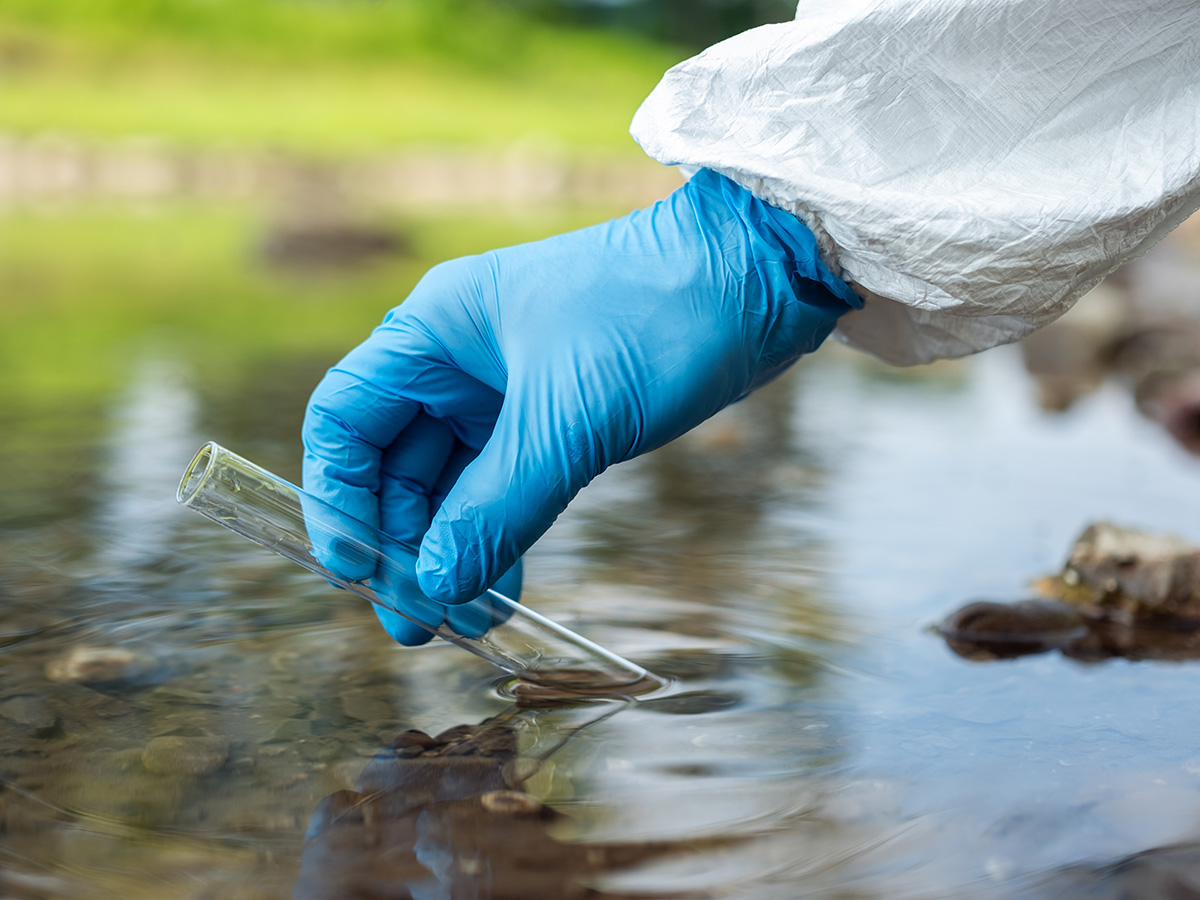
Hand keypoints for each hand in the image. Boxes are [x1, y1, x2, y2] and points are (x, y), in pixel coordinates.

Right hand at [302, 168, 857, 640]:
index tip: (355, 569)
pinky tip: (503, 586)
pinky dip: (497, 532)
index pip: (345, 419)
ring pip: (450, 482)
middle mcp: (457, 359)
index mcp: (435, 331)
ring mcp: (504, 388)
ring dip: (451, 549)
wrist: (754, 279)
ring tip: (463, 620)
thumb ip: (498, 507)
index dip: (339, 497)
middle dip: (401, 542)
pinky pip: (503, 484)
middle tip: (416, 622)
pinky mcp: (552, 413)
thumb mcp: (568, 421)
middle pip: (393, 464)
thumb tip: (438, 586)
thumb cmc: (655, 318)